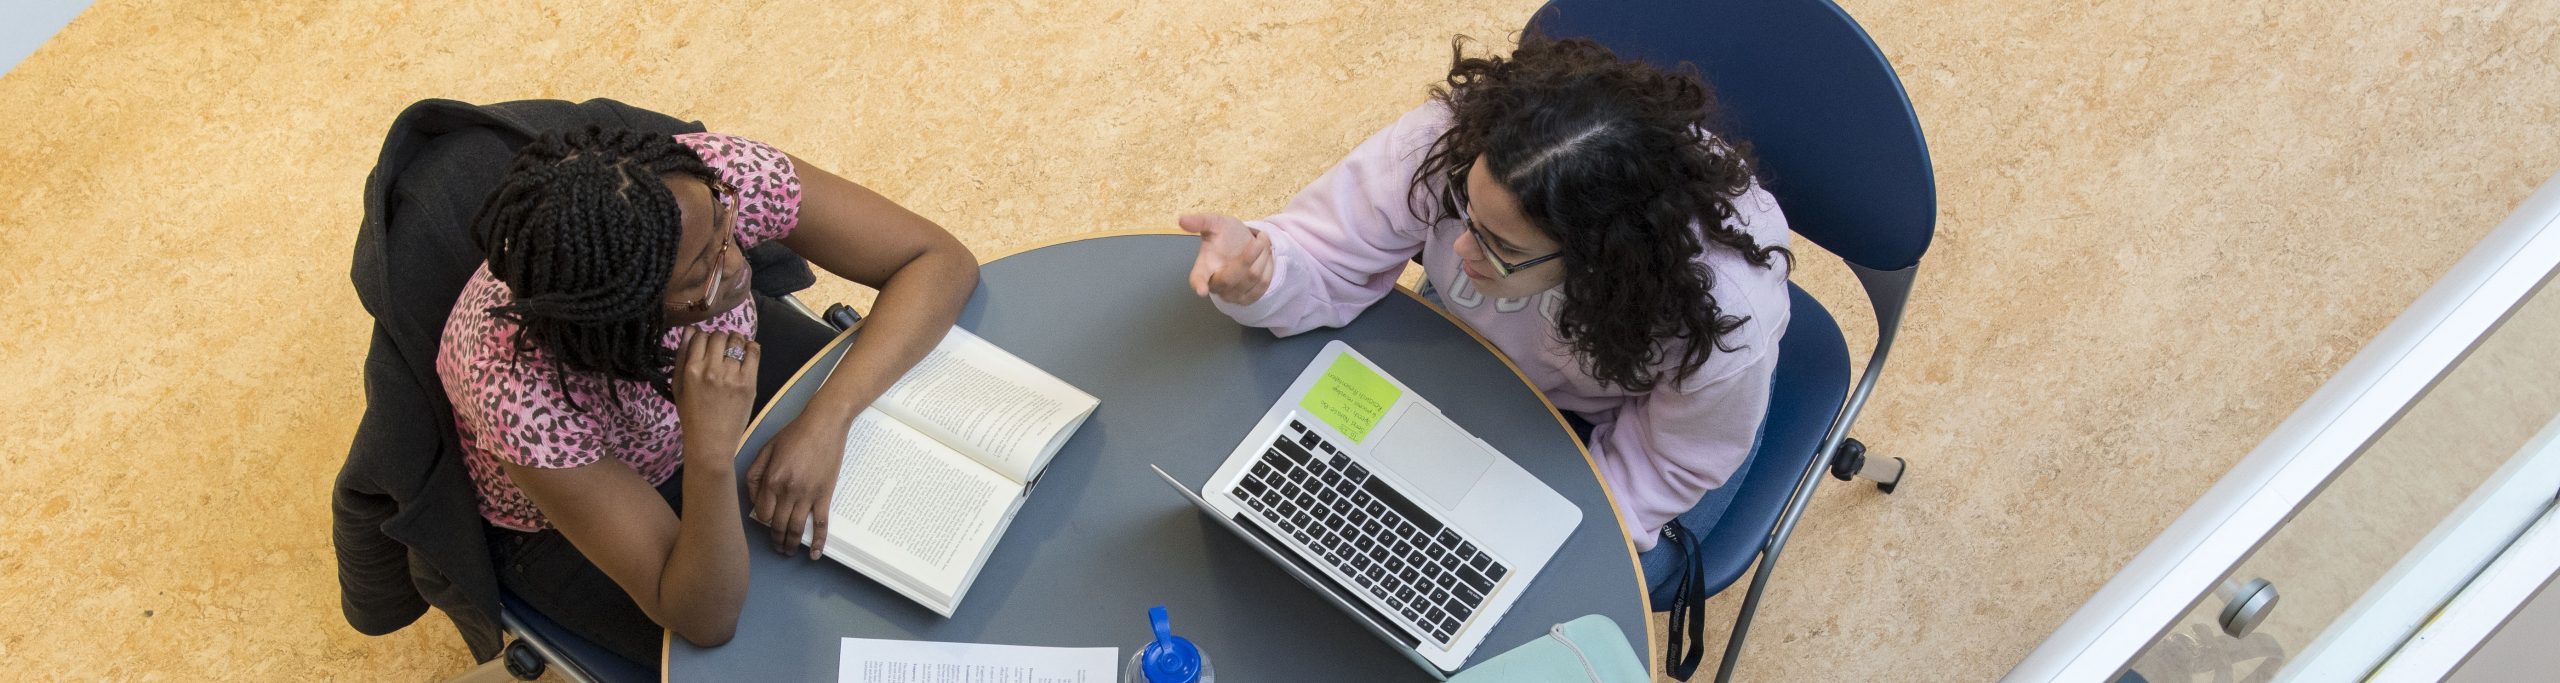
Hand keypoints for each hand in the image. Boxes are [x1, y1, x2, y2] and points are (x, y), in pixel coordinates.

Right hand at [673, 329, 759, 445]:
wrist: (711, 442)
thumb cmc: (691, 416)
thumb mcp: (678, 386)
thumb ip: (681, 357)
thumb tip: (689, 330)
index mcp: (691, 370)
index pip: (699, 335)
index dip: (702, 337)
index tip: (706, 345)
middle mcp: (711, 369)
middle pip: (718, 335)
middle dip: (719, 338)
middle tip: (720, 349)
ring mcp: (732, 375)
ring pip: (736, 340)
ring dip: (735, 341)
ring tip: (734, 350)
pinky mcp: (748, 383)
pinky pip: (754, 352)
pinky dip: (751, 347)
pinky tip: (747, 353)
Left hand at [748, 413, 849, 558]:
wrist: (824, 424)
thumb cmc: (794, 434)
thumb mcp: (765, 449)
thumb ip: (754, 474)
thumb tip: (754, 498)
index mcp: (772, 479)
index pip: (763, 512)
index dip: (764, 519)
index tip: (767, 520)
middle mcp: (788, 491)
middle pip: (778, 525)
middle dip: (776, 540)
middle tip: (776, 547)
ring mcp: (808, 495)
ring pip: (797, 528)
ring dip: (791, 544)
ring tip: (788, 551)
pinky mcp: (824, 495)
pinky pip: (821, 523)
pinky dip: (819, 541)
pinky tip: (816, 554)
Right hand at [1179, 213, 1272, 305]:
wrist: (1247, 243)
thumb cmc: (1227, 235)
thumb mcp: (1216, 223)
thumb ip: (1201, 221)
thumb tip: (1182, 220)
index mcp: (1202, 268)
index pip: (1197, 279)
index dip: (1199, 284)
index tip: (1201, 290)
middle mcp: (1214, 286)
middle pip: (1231, 278)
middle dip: (1248, 257)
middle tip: (1259, 241)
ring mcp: (1231, 295)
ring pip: (1252, 278)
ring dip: (1262, 257)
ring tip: (1260, 245)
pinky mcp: (1247, 299)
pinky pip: (1263, 284)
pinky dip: (1268, 266)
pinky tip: (1264, 258)